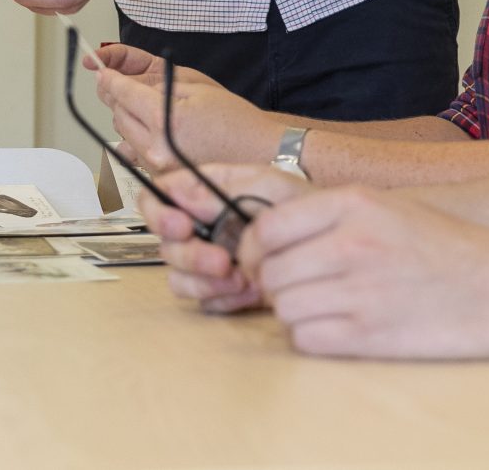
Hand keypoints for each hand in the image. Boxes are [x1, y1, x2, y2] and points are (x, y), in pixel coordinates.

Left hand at [95, 46, 281, 172]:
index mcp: (164, 120)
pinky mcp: (162, 178)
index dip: (110, 78)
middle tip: (123, 84)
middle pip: (117, 115)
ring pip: (123, 135)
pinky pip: (136, 153)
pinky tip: (156, 131)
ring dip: (128, 118)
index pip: (122, 94)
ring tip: (147, 108)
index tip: (103, 70)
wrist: (259, 152)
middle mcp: (156, 148)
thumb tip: (129, 82)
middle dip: (117, 97)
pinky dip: (138, 139)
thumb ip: (158, 83)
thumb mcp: (197, 87)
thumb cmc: (236, 121)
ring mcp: (158, 167)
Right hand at [137, 163, 309, 315]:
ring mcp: (207, 260)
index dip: (159, 212)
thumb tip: (179, 195)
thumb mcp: (267, 185)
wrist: (330, 246)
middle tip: (220, 261)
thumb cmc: (302, 205)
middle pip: (165, 243)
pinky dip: (223, 299)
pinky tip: (249, 292)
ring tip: (241, 279)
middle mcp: (199, 226)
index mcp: (204, 192)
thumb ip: (222, 189)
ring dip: (204, 281)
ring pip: (178, 277)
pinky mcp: (220, 290)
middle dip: (190, 255)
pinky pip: (203, 301)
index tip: (181, 225)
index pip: (159, 197)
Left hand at [242, 186, 488, 358]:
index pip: (266, 227)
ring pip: (284, 309)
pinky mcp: (370, 335)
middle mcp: (353, 242)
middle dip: (275, 285)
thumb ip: (328, 216)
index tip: (260, 260)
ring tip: (327, 308)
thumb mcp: (387, 207)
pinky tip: (341, 328)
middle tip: (301, 289)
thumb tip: (264, 235)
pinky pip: (306, 340)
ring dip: (296, 313)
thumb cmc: (444, 246)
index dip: (252, 249)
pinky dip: (314, 338)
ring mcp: (361, 290)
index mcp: (354, 203)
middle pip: (270, 272)